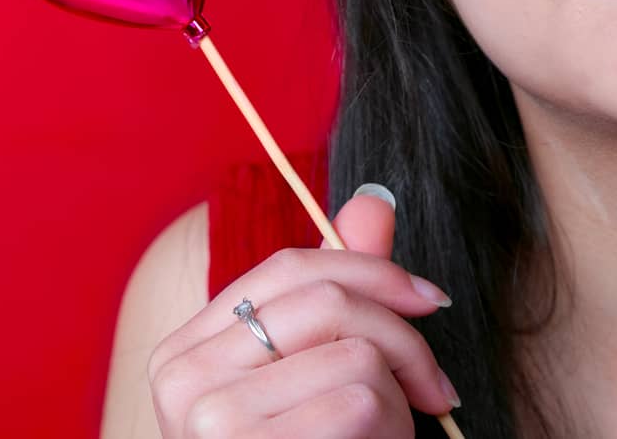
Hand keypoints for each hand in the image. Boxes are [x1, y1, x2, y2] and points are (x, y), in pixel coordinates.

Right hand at [148, 184, 460, 437]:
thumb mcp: (321, 376)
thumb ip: (341, 293)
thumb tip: (372, 200)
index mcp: (189, 350)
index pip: (290, 267)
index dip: (372, 271)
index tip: (429, 298)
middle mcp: (181, 376)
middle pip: (327, 300)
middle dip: (403, 337)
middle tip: (435, 387)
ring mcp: (206, 416)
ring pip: (355, 352)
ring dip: (398, 400)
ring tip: (388, 436)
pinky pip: (358, 400)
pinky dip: (391, 428)